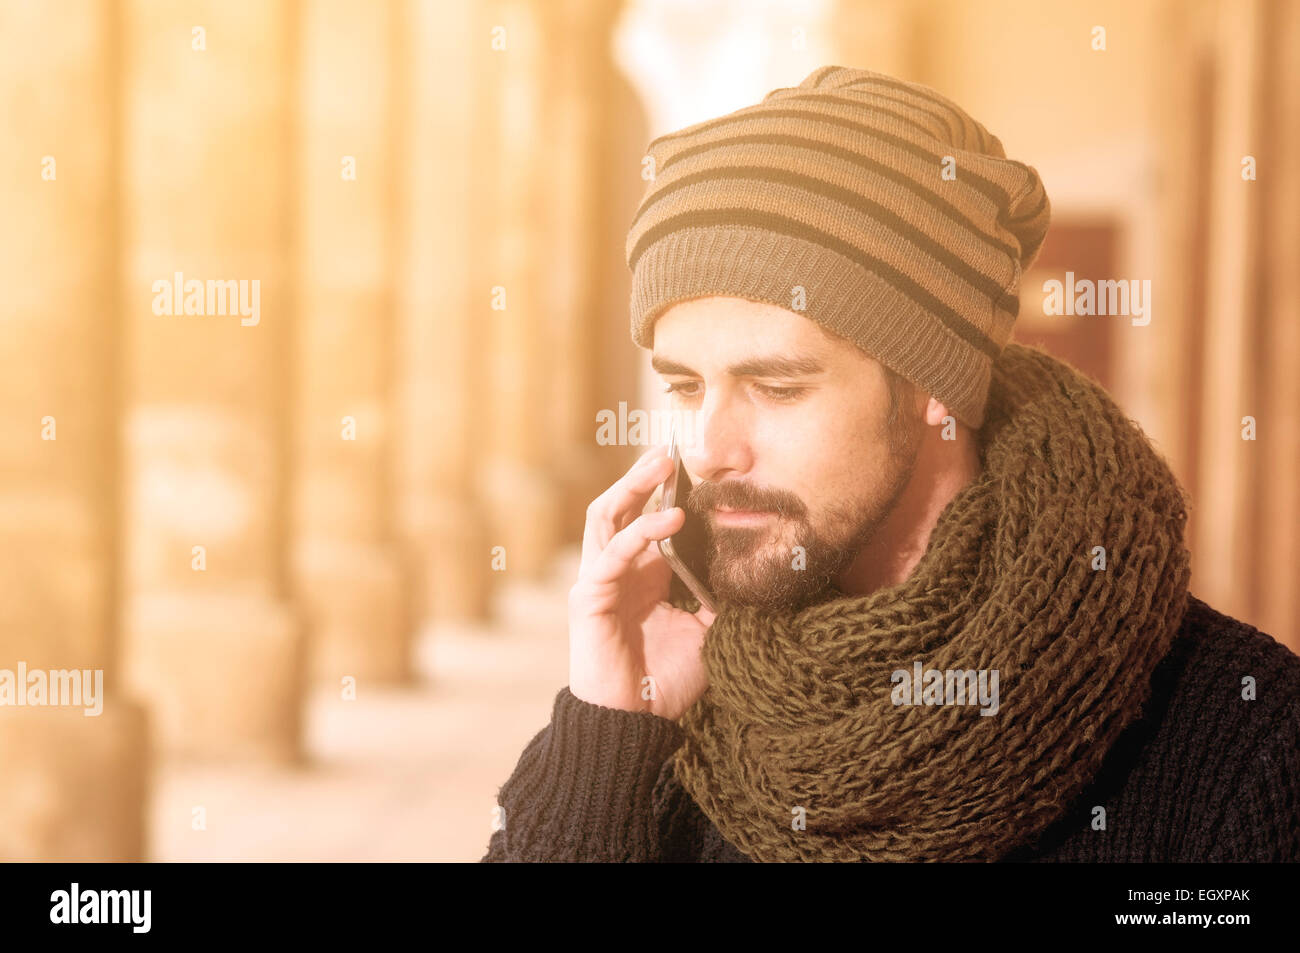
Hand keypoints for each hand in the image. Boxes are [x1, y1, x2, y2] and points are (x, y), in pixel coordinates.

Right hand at [568, 443, 715, 719]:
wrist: (636, 722)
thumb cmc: (666, 679)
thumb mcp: (708, 631)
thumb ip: (718, 597)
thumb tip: (749, 569)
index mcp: (641, 573)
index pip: (646, 517)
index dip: (665, 490)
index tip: (695, 463)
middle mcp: (617, 569)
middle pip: (621, 506)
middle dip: (643, 474)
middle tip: (671, 448)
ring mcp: (599, 580)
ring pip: (606, 516)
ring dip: (633, 486)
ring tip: (663, 465)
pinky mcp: (589, 598)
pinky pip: (611, 556)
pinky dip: (639, 533)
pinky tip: (670, 519)